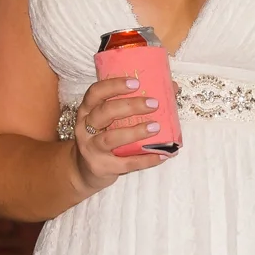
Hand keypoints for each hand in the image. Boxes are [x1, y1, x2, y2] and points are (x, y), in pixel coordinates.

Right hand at [70, 74, 169, 192]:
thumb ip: (132, 105)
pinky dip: (146, 159)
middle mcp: (85, 128)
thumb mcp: (110, 121)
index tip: (136, 83)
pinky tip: (162, 155)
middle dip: (130, 106)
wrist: (84, 171)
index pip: (95, 92)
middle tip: (153, 104)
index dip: (114, 86)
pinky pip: (126, 163)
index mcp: (87, 111)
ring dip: (135, 132)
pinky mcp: (101, 167)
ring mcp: (91, 149)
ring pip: (111, 138)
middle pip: (104, 112)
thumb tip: (170, 88)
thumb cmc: (102, 139)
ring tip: (156, 128)